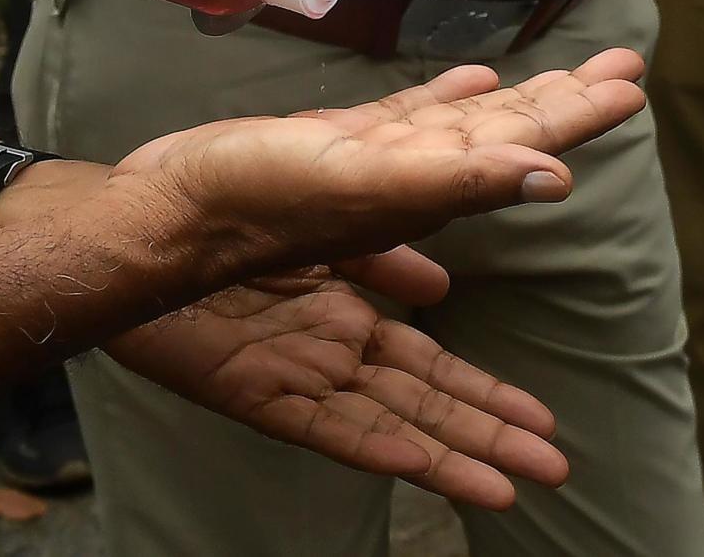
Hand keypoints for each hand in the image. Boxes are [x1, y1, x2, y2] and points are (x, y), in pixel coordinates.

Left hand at [108, 255, 566, 509]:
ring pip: (389, 426)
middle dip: (490, 437)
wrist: (150, 217)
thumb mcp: (327, 231)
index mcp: (349, 323)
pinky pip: (322, 426)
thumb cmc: (229, 222)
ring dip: (450, 456)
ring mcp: (299, 379)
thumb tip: (442, 287)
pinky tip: (417, 464)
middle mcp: (333, 360)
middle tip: (554, 468)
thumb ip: (383, 260)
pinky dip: (371, 446)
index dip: (487, 395)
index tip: (541, 417)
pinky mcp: (255, 390)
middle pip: (427, 408)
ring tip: (509, 485)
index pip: (434, 370)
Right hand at [115, 48, 644, 275]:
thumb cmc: (258, 202)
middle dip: (570, 97)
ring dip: (523, 95)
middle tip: (627, 61)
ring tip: (571, 69)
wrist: (169, 218)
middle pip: (513, 128)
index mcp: (437, 179)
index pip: (530, 141)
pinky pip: (412, 117)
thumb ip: (459, 183)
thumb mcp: (366, 191)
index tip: (633, 85)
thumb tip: (556, 177)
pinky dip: (451, 97)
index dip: (583, 113)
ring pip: (470, 121)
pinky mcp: (341, 145)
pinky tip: (478, 79)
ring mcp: (382, 158)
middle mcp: (419, 172)